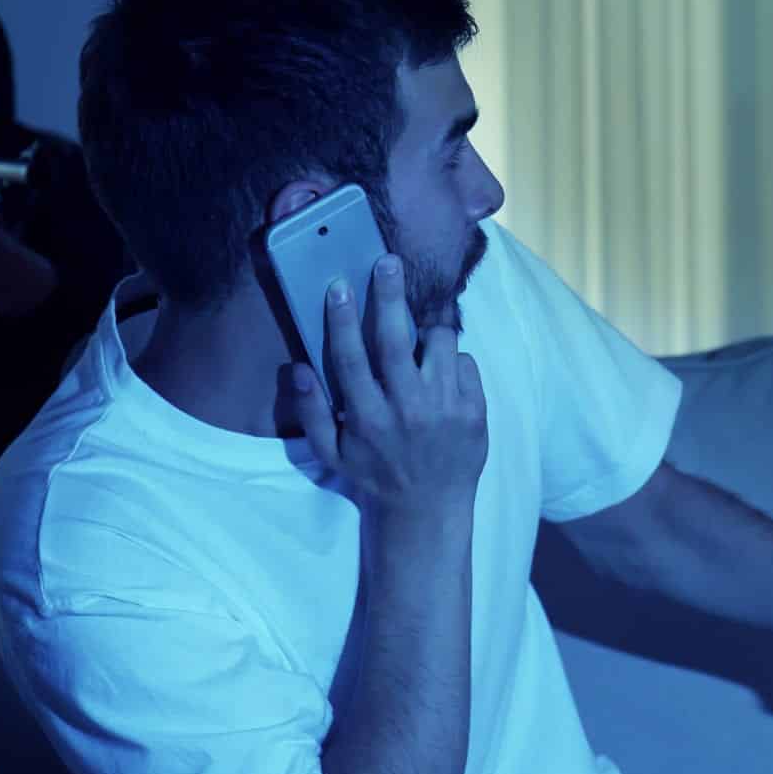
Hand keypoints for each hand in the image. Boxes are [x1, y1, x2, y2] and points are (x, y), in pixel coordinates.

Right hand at [289, 253, 488, 521]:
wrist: (427, 511)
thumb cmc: (373, 476)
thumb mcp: (331, 454)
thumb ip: (312, 412)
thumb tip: (297, 369)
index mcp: (367, 417)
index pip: (351, 358)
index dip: (343, 319)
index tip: (339, 285)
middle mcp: (407, 410)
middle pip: (397, 340)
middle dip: (390, 298)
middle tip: (388, 263)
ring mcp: (445, 410)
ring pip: (440, 344)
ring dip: (429, 332)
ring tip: (421, 341)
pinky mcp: (475, 412)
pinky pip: (466, 364)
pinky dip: (453, 362)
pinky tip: (441, 379)